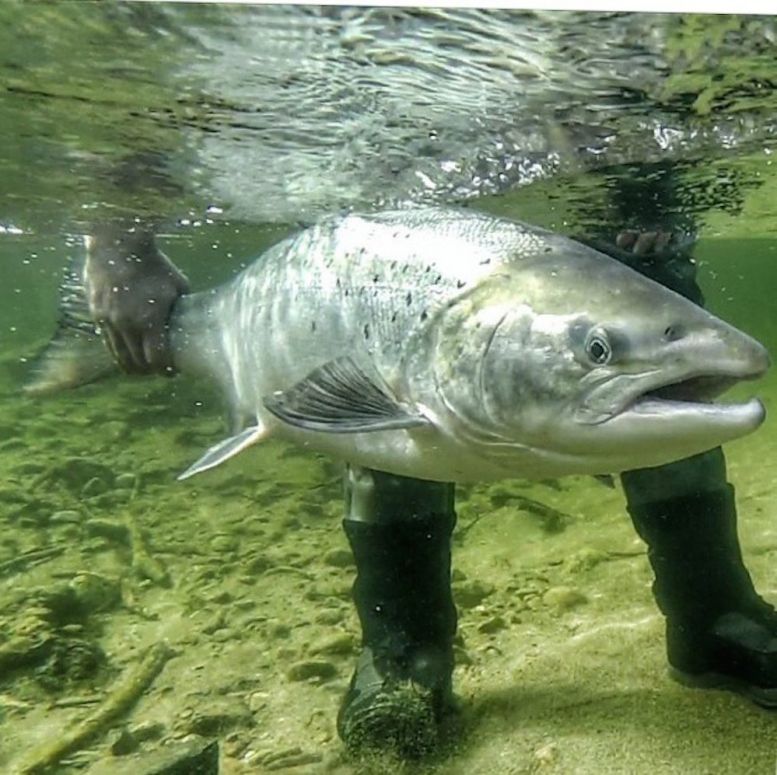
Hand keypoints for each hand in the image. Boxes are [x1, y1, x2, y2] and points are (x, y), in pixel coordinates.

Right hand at [85, 224, 188, 374]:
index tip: (172, 372)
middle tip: (159, 371)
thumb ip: (183, 309)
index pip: (156, 359)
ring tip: (142, 366)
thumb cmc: (155, 264)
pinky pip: (107, 340)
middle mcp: (126, 324)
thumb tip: (195, 323)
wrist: (118, 244)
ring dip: (131, 365)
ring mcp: (108, 320)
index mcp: (149, 320)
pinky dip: (117, 349)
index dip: (165, 370)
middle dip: (149, 370)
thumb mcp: (178, 286)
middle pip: (136, 362)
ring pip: (117, 355)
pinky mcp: (96, 313)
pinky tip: (127, 349)